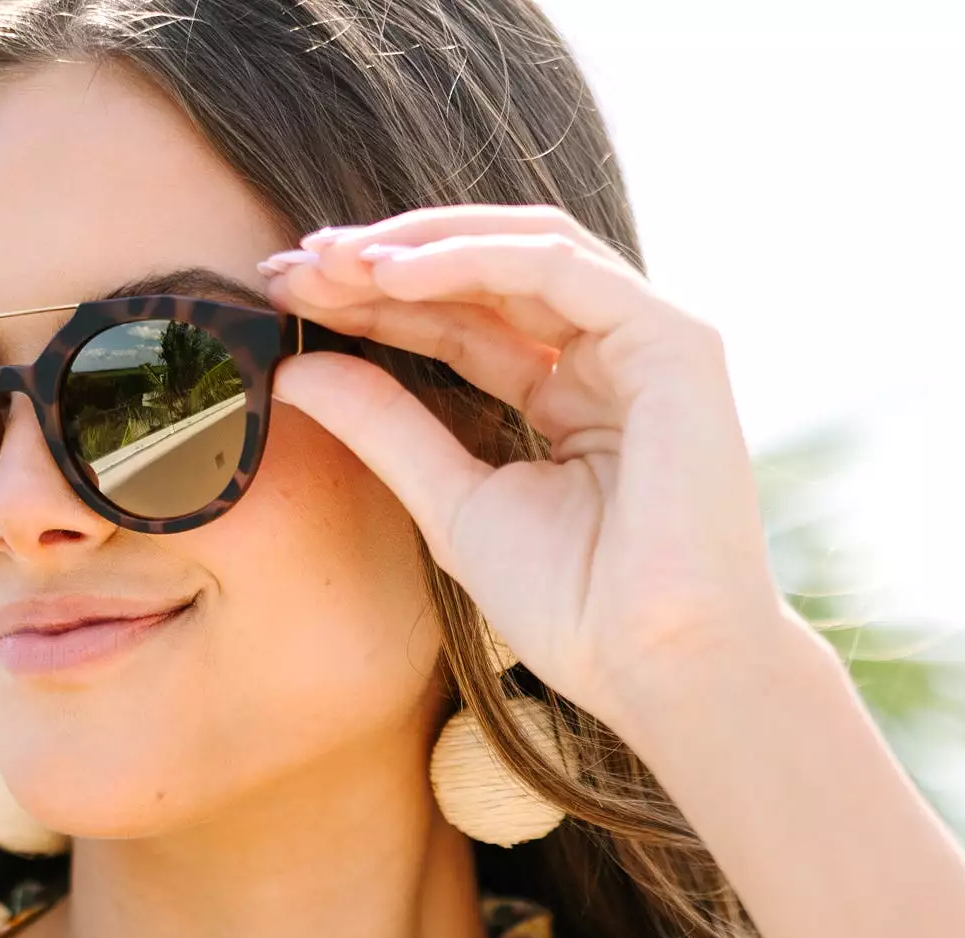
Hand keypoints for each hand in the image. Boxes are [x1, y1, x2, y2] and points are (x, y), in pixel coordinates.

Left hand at [264, 208, 795, 748]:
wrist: (654, 663)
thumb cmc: (573, 609)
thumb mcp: (451, 504)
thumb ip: (384, 429)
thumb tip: (294, 369)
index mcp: (568, 398)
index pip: (463, 323)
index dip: (377, 304)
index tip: (290, 295)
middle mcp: (609, 357)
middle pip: (486, 277)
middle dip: (386, 262)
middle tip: (294, 263)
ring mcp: (647, 340)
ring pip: (521, 251)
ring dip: (420, 247)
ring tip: (332, 259)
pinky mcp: (673, 339)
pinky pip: (558, 268)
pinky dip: (473, 259)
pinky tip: (395, 273)